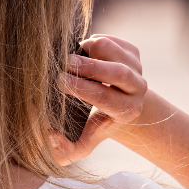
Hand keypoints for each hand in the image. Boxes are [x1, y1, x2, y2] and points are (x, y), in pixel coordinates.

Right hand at [52, 34, 147, 165]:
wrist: (117, 105)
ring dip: (90, 49)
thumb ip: (66, 149)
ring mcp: (137, 68)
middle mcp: (137, 89)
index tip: (59, 82)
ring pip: (114, 50)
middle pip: (117, 73)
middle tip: (65, 62)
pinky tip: (83, 52)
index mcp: (126, 111)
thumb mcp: (83, 142)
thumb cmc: (96, 123)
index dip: (81, 88)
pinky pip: (112, 40)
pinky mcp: (133, 52)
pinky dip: (94, 41)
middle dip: (89, 66)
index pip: (104, 97)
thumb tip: (51, 136)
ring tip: (72, 56)